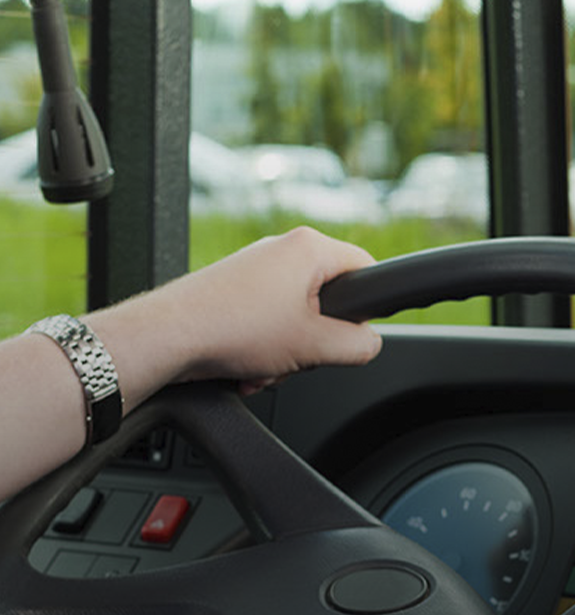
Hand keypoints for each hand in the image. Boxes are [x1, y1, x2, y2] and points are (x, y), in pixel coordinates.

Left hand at [86, 227, 382, 410]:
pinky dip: (263, 348)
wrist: (166, 338)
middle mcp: (282, 250)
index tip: (354, 336)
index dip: (367, 308)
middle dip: (315, 341)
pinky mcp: (235, 289)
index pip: (365, 268)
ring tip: (265, 366)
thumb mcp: (314, 346)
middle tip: (299, 355)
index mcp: (308, 248)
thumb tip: (369, 344)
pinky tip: (246, 366)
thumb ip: (358, 345)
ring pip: (297, 317)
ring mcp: (256, 268)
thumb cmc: (231, 328)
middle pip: (328, 300)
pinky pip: (268, 321)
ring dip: (286, 352)